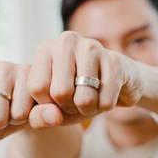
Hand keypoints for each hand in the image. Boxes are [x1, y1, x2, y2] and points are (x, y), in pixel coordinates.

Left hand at [28, 31, 145, 123]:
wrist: (121, 82)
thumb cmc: (79, 94)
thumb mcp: (54, 106)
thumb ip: (39, 116)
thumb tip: (50, 116)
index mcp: (46, 48)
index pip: (36, 87)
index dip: (47, 105)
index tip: (57, 101)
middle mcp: (66, 41)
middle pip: (60, 92)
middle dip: (69, 108)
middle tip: (76, 102)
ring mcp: (91, 47)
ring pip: (83, 99)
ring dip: (88, 110)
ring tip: (91, 98)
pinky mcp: (114, 60)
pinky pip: (105, 101)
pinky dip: (105, 107)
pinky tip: (106, 94)